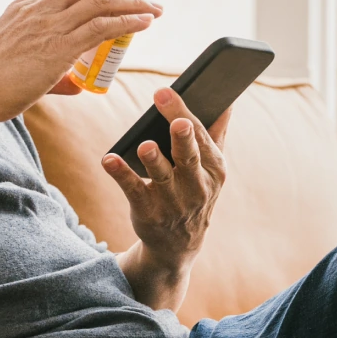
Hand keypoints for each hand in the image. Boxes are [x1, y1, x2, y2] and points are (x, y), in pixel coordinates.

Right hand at [0, 0, 160, 122]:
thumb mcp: (15, 62)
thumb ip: (51, 70)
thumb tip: (77, 83)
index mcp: (24, 6)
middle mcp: (38, 9)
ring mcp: (49, 26)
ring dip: (134, 1)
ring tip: (154, 8)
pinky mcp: (58, 49)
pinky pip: (102, 27)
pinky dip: (128, 22)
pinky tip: (144, 23)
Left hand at [104, 88, 230, 302]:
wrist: (179, 245)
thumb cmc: (194, 193)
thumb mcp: (212, 169)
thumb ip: (216, 134)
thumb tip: (227, 101)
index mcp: (213, 170)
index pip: (201, 138)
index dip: (185, 114)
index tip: (167, 92)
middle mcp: (196, 186)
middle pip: (188, 158)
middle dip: (183, 139)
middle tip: (176, 121)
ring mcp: (172, 202)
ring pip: (162, 177)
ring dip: (154, 160)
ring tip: (145, 145)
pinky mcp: (148, 212)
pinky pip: (134, 191)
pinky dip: (121, 175)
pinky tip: (109, 160)